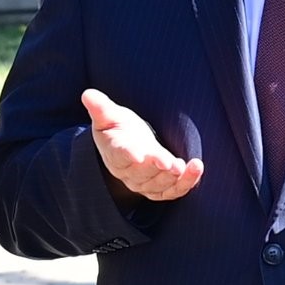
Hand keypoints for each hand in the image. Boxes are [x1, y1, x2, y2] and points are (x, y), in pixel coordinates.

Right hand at [82, 88, 202, 202]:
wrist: (129, 144)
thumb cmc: (119, 128)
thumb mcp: (109, 115)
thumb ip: (101, 107)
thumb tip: (88, 94)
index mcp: (114, 152)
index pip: (119, 155)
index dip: (128, 155)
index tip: (138, 155)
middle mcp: (129, 171)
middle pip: (141, 174)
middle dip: (156, 169)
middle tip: (169, 163)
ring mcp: (144, 182)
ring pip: (158, 186)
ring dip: (173, 178)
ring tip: (185, 166)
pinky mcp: (160, 187)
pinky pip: (173, 191)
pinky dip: (186, 183)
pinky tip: (196, 169)